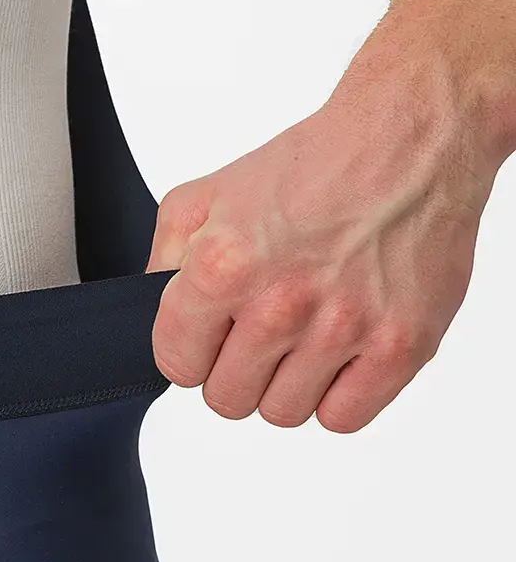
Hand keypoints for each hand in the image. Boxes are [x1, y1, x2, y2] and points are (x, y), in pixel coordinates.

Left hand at [147, 0, 500, 431]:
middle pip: (226, 399)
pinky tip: (335, 356)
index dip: (188, 351)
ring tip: (299, 338)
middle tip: (255, 333)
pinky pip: (343, 418)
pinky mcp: (400, 346)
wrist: (405, 142)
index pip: (176, 365)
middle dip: (231, 370)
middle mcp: (279, 305)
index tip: (206, 335)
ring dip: (283, 384)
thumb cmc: (311, 166)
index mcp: (222, 266)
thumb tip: (156, 309)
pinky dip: (334, 396)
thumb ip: (165, 257)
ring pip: (282, 413)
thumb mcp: (206, 195)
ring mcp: (342, 330)